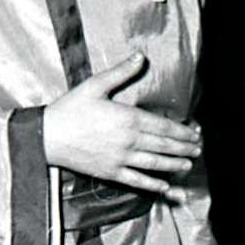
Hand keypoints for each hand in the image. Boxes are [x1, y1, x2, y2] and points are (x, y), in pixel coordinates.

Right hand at [43, 53, 202, 195]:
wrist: (46, 136)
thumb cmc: (70, 109)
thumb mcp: (95, 85)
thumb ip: (121, 72)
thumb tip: (140, 56)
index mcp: (128, 118)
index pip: (164, 127)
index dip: (183, 132)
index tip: (195, 134)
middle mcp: (128, 140)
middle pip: (164, 145)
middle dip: (184, 148)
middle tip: (198, 149)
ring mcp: (120, 158)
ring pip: (155, 164)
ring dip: (175, 165)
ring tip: (188, 165)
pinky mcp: (111, 172)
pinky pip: (137, 181)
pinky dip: (154, 185)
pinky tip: (166, 187)